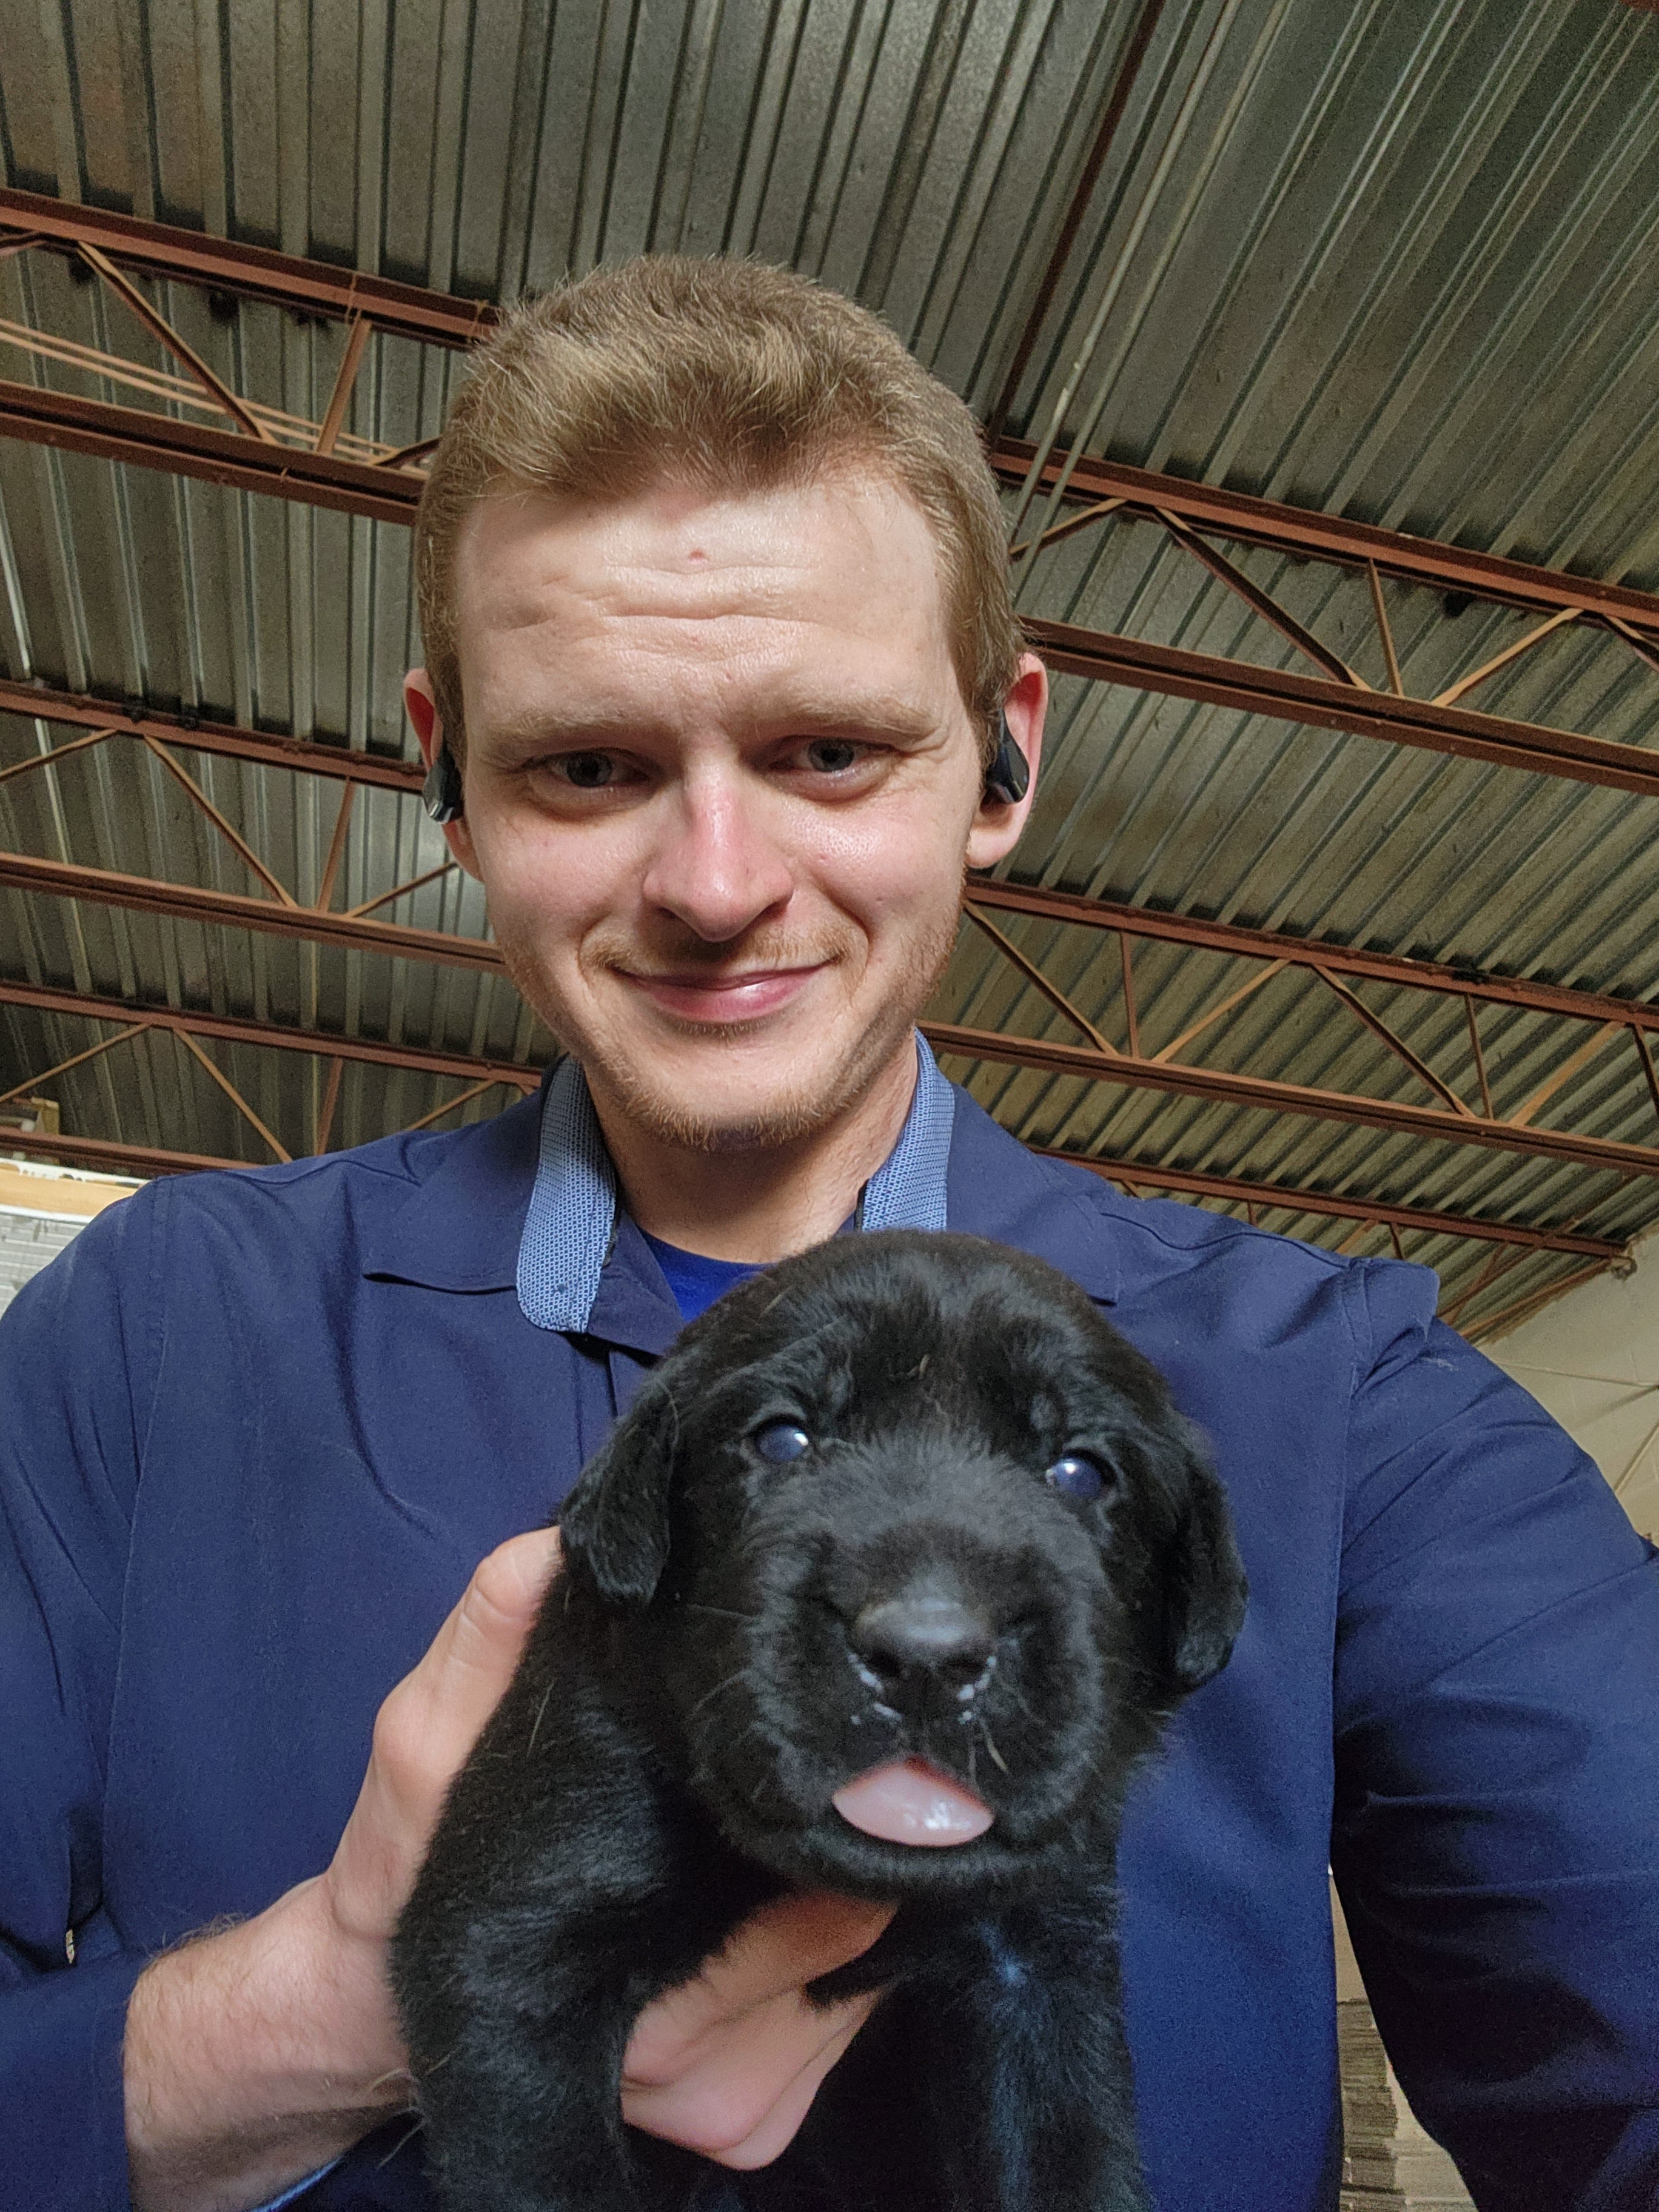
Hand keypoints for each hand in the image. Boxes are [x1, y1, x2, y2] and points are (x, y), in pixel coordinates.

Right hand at [128, 1525, 888, 2208]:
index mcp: (625, 1982)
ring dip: (843, 1895)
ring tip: (796, 1815)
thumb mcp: (422, 1739)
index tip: (835, 1736)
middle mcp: (689, 2072)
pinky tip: (780, 1889)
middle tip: (832, 1758)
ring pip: (863, 1980)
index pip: (817, 1901)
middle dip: (849, 1842)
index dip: (836, 1806)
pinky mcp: (750, 2127)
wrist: (378, 1999)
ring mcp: (728, 2114)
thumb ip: (486, 1645)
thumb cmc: (407, 1864)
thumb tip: (556, 1551)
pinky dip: (831, 1956)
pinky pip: (844, 2020)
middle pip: (856, 1937)